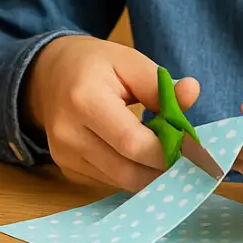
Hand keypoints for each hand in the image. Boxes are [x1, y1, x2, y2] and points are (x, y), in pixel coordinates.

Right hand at [25, 36, 200, 193]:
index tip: (196, 151)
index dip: (168, 152)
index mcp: (84, 99)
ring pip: (121, 182)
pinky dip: (132, 174)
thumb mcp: (127, 61)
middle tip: (192, 163)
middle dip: (164, 171)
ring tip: (172, 159)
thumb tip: (192, 92)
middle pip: (127, 170)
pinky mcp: (67, 169)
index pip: (132, 142)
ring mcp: (64, 156)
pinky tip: (143, 159)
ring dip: (151, 176)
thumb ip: (159, 83)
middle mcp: (68, 134)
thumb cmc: (93, 65)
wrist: (47, 76)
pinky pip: (110, 182)